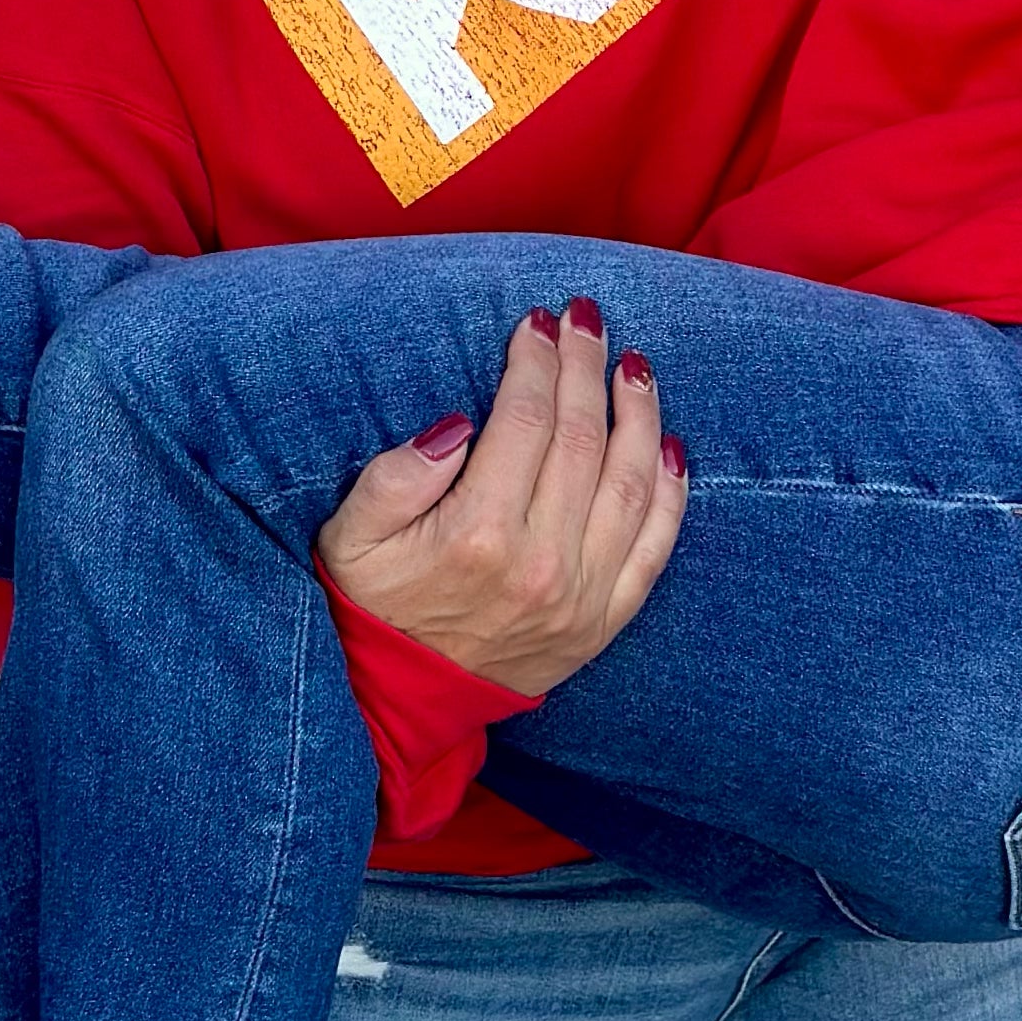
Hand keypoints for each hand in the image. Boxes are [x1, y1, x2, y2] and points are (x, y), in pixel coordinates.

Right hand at [315, 298, 688, 697]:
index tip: (539, 322)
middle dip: (587, 368)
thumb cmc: (373, 604)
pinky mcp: (605, 620)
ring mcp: (583, 595)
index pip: (526, 420)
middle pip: (583, 438)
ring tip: (634, 366)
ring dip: (639, 415)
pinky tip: (670, 445)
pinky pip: (656, 547)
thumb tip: (459, 426)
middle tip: (587, 319)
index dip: (537, 361)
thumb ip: (396, 477)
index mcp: (478, 532)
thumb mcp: (350, 538)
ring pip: (630, 482)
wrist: (399, 701)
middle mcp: (542, 562)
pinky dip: (671, 492)